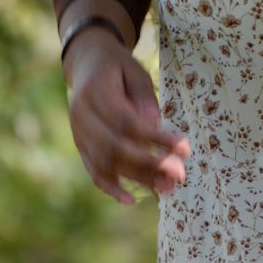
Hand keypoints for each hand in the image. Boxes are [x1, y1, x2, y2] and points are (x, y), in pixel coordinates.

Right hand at [65, 29, 189, 205]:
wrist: (87, 63)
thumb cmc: (117, 66)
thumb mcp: (134, 70)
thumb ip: (144, 97)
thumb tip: (154, 126)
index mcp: (96, 93)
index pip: (127, 123)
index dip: (155, 139)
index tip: (183, 148)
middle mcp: (82, 116)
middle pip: (115, 148)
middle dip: (149, 165)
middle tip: (179, 175)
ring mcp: (78, 133)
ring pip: (104, 163)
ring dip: (136, 179)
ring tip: (165, 188)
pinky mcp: (80, 145)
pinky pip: (93, 170)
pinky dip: (111, 187)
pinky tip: (131, 199)